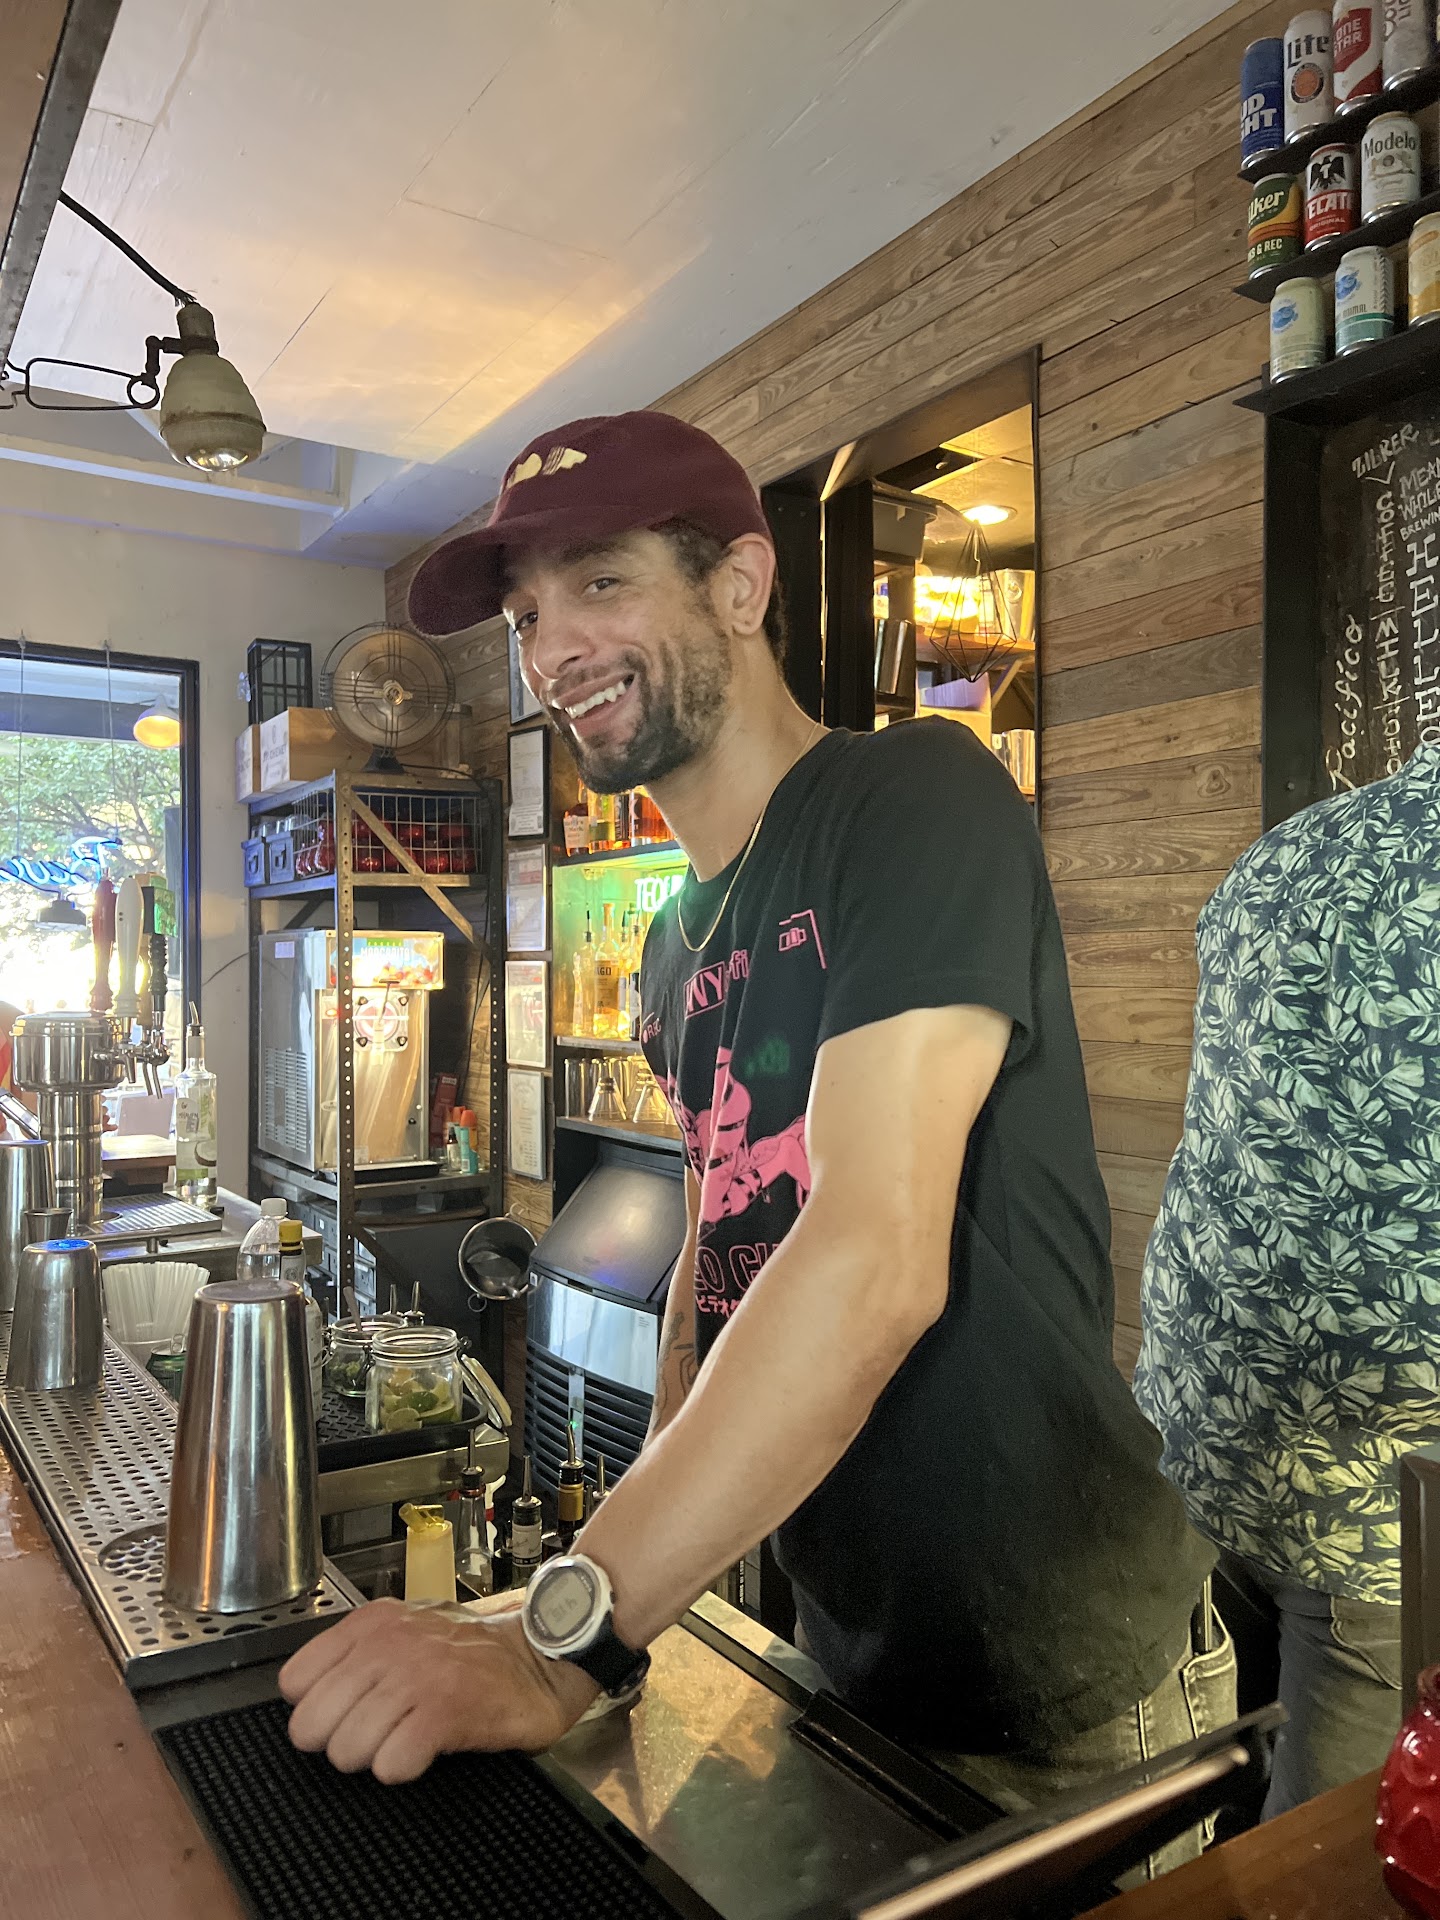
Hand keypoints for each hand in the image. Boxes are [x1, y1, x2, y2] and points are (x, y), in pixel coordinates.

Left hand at [278, 1600, 599, 1782]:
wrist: (541, 1655)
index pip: (294, 1683)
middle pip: (311, 1726)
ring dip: (371, 1759)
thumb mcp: (405, 1632)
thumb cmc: (471, 1653)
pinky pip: (391, 1763)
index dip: (314, 1710)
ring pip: (346, 1749)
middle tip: (374, 1736)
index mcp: (371, 1623)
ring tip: (403, 1742)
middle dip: (337, 1743)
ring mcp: (417, 1676)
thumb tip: (308, 1700)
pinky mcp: (447, 1710)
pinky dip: (402, 1768)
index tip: (342, 1714)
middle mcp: (387, 1644)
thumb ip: (357, 1654)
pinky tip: (424, 1753)